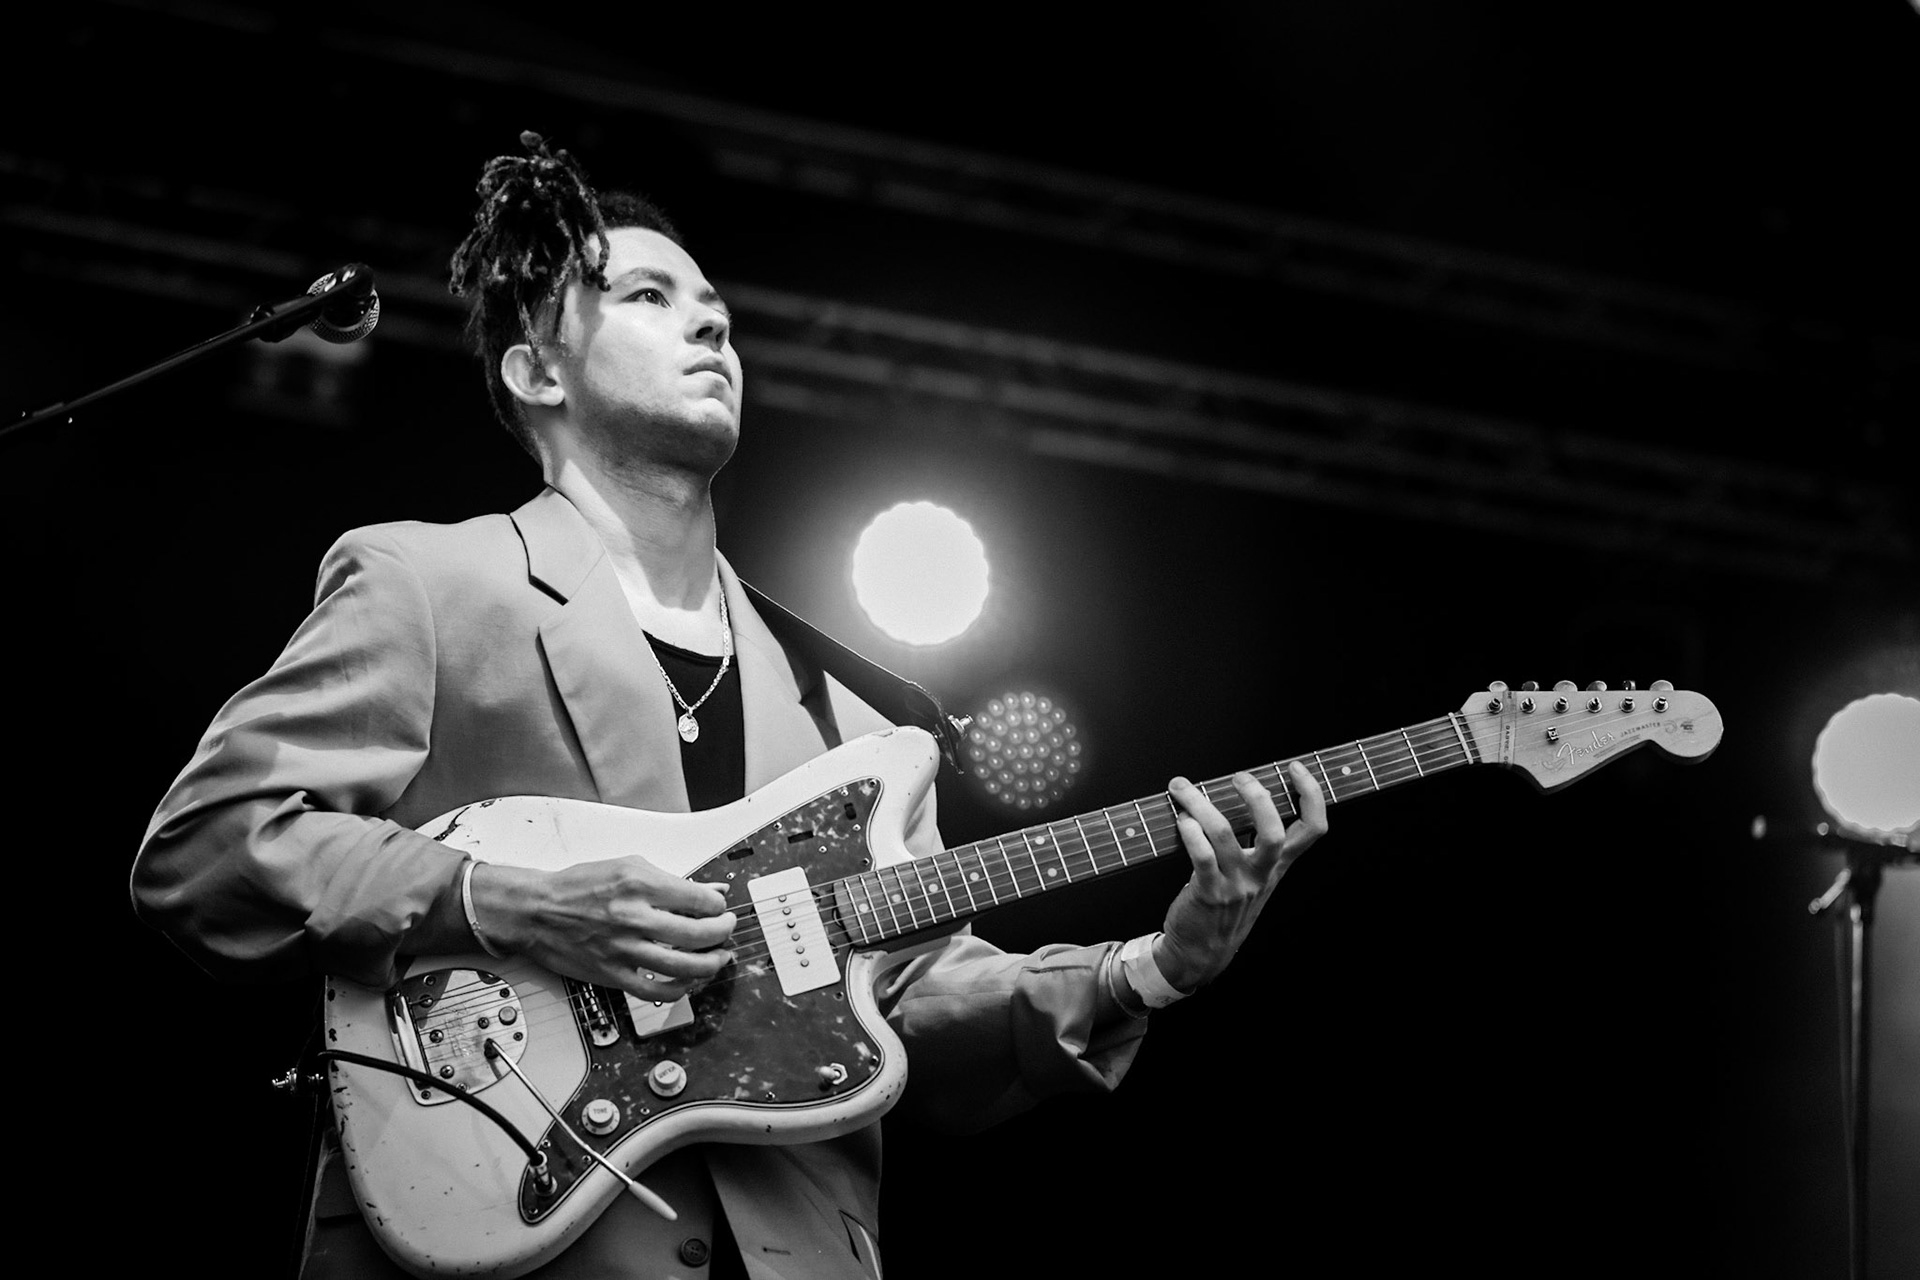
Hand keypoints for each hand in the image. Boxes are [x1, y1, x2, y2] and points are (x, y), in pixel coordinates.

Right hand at [471, 857, 735, 1001]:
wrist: (537, 910)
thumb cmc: (579, 886)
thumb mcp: (629, 867)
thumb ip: (673, 881)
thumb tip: (711, 892)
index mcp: (640, 884)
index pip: (701, 900)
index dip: (719, 906)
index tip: (720, 907)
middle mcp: (634, 917)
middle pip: (700, 934)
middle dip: (723, 933)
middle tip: (726, 929)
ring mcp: (624, 949)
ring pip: (685, 967)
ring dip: (712, 964)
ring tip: (718, 957)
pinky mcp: (613, 974)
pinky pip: (656, 991)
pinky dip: (680, 989)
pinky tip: (688, 981)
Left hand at [1154, 762, 1326, 991]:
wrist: (1203, 951)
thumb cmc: (1226, 905)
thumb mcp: (1254, 877)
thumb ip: (1256, 844)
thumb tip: (1243, 794)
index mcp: (1277, 865)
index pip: (1312, 829)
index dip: (1311, 795)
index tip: (1295, 768)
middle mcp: (1261, 874)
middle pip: (1273, 830)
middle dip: (1257, 797)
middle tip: (1238, 777)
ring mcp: (1235, 884)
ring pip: (1223, 834)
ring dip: (1200, 804)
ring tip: (1182, 788)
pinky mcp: (1207, 893)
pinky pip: (1200, 856)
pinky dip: (1189, 832)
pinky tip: (1180, 820)